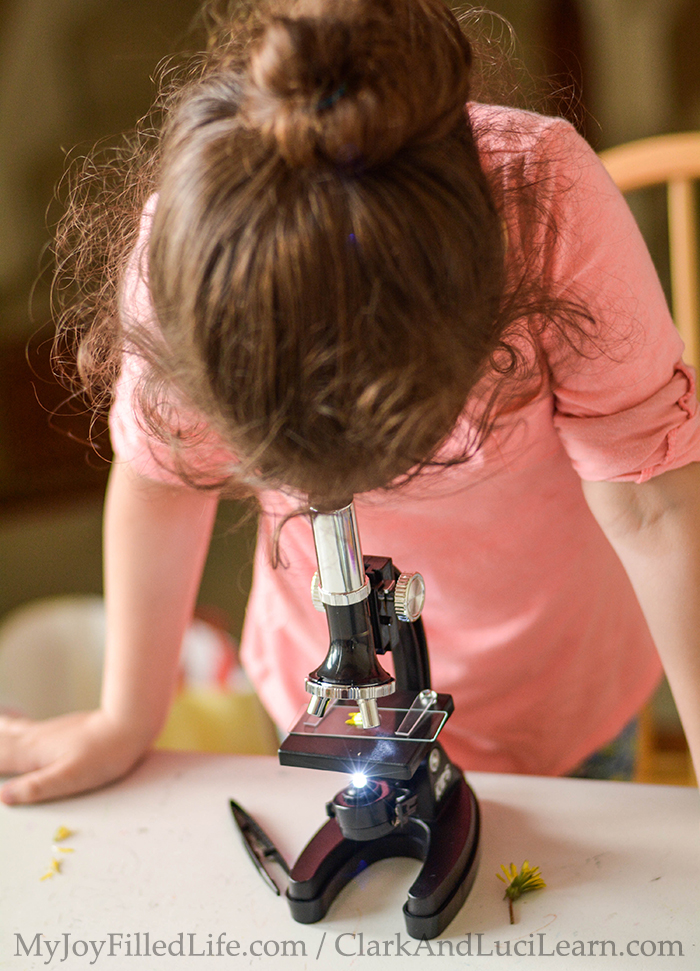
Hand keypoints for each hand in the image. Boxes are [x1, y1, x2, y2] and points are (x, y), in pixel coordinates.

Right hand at [0, 709, 151, 804]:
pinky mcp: (58, 728)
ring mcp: (46, 731)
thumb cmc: (102, 755)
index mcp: (32, 753)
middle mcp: (33, 738)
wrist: (127, 725)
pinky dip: (8, 724)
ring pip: (9, 729)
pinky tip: (13, 722)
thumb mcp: (69, 779)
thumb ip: (35, 787)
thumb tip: (2, 797)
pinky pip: (23, 725)